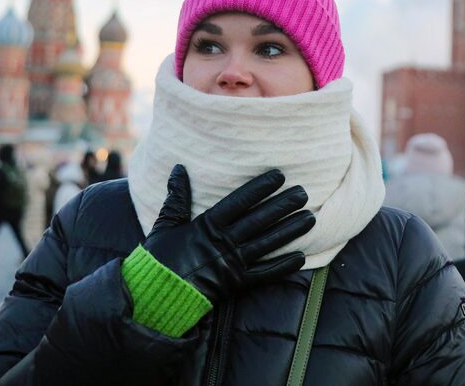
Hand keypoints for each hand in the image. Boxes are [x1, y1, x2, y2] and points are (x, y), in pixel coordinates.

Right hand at [144, 164, 314, 302]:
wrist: (153, 296)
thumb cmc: (158, 258)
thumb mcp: (166, 224)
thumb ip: (177, 197)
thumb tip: (179, 168)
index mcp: (207, 226)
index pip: (239, 201)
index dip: (260, 188)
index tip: (279, 176)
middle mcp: (223, 243)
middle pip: (259, 220)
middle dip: (283, 205)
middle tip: (304, 192)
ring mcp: (232, 263)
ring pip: (267, 244)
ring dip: (290, 231)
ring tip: (310, 218)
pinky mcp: (236, 284)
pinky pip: (264, 274)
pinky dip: (282, 266)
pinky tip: (301, 257)